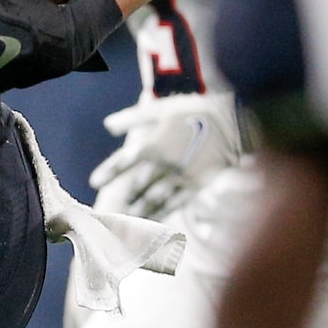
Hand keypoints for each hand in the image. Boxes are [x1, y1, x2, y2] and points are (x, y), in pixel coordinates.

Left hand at [90, 91, 242, 219]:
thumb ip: (132, 118)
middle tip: (112, 207)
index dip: (107, 173)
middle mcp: (163, 164)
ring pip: (155, 199)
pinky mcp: (196, 185)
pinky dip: (163, 212)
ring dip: (141, 210)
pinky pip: (176, 203)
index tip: (94, 183)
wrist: (232, 122)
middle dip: (126, 196)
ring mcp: (180, 177)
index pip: (123, 162)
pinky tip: (154, 218)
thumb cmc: (193, 110)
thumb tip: (107, 124)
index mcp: (153, 144)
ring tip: (130, 217)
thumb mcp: (161, 109)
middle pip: (138, 186)